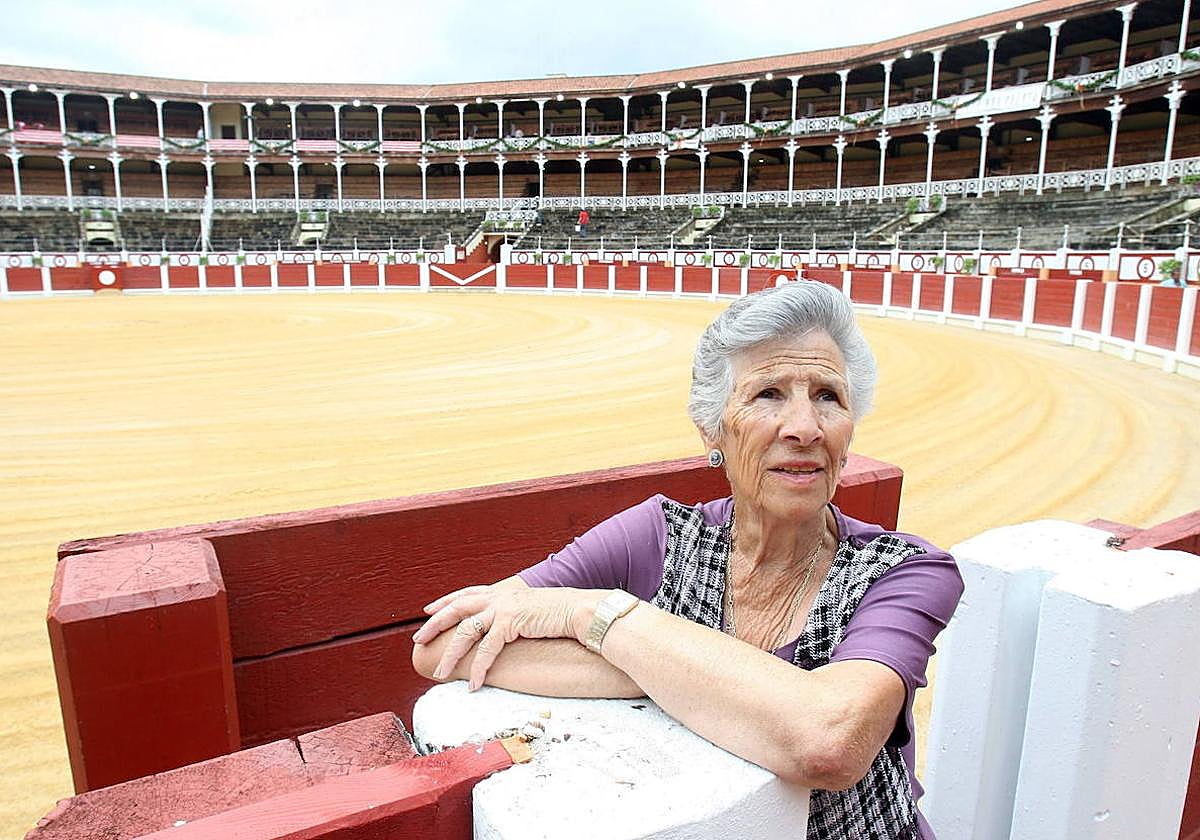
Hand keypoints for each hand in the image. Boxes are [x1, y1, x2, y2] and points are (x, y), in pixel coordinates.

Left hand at [413, 585, 599, 690]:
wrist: (583, 611)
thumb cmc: (564, 615)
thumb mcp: (534, 611)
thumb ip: (518, 616)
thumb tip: (510, 631)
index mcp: (505, 593)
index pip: (467, 593)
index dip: (446, 601)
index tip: (429, 610)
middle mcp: (501, 596)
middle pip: (457, 607)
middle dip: (435, 623)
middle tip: (419, 639)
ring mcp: (505, 607)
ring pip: (466, 630)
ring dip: (451, 654)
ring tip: (441, 673)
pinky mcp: (512, 621)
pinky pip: (487, 648)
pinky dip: (479, 668)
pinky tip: (474, 684)